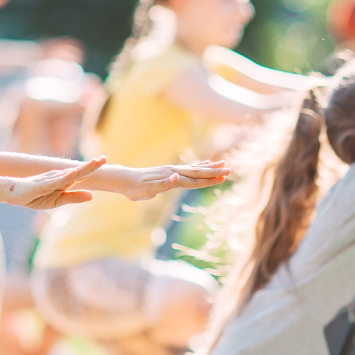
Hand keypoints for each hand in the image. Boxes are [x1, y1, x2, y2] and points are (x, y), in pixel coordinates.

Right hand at [4, 157, 102, 209]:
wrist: (14, 194)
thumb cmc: (35, 197)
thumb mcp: (58, 201)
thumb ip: (74, 197)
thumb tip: (92, 195)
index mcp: (64, 182)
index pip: (81, 175)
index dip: (93, 168)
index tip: (104, 161)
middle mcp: (59, 178)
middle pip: (78, 171)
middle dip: (91, 165)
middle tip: (104, 159)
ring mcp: (50, 180)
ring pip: (68, 174)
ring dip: (81, 169)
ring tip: (94, 163)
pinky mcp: (41, 185)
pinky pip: (54, 181)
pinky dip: (64, 177)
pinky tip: (73, 173)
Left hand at [115, 160, 230, 201]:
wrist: (125, 179)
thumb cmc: (135, 188)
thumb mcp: (146, 190)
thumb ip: (163, 184)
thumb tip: (177, 178)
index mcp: (171, 177)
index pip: (193, 179)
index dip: (208, 179)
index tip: (222, 178)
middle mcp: (174, 172)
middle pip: (197, 172)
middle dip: (214, 172)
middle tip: (230, 170)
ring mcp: (173, 170)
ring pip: (195, 168)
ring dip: (210, 167)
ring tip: (224, 164)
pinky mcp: (170, 172)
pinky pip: (189, 168)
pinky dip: (199, 166)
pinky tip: (206, 164)